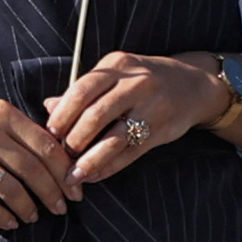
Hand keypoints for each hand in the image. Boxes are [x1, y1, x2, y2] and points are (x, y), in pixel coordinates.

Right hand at [0, 97, 73, 233]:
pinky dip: (2, 217)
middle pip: (32, 168)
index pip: (45, 144)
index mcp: (0, 113)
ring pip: (11, 188)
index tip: (75, 188)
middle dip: (52, 192)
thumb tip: (59, 156)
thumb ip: (18, 131)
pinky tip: (10, 222)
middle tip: (61, 208)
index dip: (65, 170)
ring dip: (28, 207)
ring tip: (34, 216)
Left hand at [42, 51, 238, 187]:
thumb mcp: (115, 76)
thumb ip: (83, 90)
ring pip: (113, 138)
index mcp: (117, 66)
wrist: (194, 85)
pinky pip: (129, 153)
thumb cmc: (144, 81)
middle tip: (58, 156)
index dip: (62, 114)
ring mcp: (151, 107)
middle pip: (95, 114)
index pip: (81, 90)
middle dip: (72, 139)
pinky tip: (93, 175)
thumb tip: (47, 106)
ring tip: (72, 174)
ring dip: (88, 160)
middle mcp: (135, 83)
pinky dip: (108, 167)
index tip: (48, 133)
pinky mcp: (160, 130)